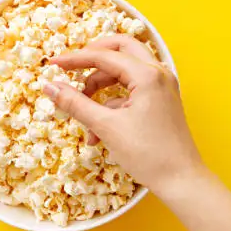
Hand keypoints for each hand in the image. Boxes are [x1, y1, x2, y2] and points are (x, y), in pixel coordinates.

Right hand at [43, 35, 202, 191]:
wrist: (181, 181)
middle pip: (120, 49)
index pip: (103, 56)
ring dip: (100, 88)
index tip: (53, 64)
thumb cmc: (147, 154)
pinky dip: (112, 104)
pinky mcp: (161, 101)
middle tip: (72, 69)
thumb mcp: (106, 126)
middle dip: (93, 58)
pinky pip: (132, 90)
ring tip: (84, 115)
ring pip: (125, 71)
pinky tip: (99, 132)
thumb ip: (76, 103)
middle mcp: (158, 73)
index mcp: (147, 74)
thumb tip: (49, 87)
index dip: (74, 59)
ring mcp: (162, 86)